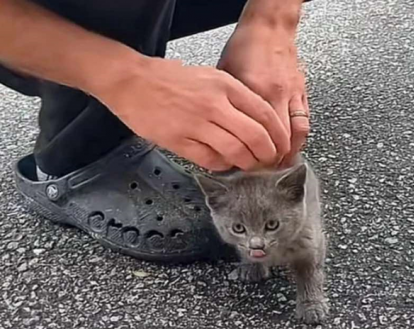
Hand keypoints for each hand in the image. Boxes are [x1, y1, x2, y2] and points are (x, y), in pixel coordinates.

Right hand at [93, 57, 290, 171]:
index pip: (265, 114)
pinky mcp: (179, 140)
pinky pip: (210, 160)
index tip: (281, 146)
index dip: (278, 136)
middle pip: (256, 136)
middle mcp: (215, 104)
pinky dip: (222, 165)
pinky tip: (223, 163)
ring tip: (248, 166)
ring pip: (236, 151)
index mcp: (225, 86)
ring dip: (247, 163)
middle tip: (269, 162)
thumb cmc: (169, 78)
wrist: (131, 81)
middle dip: (268, 155)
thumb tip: (257, 122)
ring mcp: (197, 123)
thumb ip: (234, 97)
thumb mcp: (210, 76)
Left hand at [218, 20, 308, 166]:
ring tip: (280, 163)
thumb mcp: (224, 74)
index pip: (256, 133)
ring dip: (290, 151)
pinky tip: (291, 145)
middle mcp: (277, 94)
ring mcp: (293, 94)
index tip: (246, 164)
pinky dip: (299, 136)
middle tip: (264, 169)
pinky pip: (305, 120)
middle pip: (281, 139)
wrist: (270, 28)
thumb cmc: (244, 47)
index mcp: (254, 91)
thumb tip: (219, 129)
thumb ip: (226, 104)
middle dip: (273, 159)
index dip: (253, 153)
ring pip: (298, 133)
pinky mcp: (302, 92)